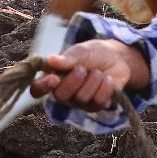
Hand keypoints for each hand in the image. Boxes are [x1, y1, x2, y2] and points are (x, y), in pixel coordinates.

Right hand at [31, 40, 147, 109]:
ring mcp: (79, 102)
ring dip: (93, 81)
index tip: (54, 78)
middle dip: (74, 81)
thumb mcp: (82, 51)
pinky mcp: (95, 106)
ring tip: (98, 72)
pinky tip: (108, 79)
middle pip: (60, 96)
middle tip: (83, 68)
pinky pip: (98, 102)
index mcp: (53, 76)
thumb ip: (68, 57)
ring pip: (81, 99)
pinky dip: (105, 88)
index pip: (37, 89)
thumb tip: (51, 59)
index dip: (42, 87)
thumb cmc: (94, 53)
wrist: (118, 59)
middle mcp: (63, 92)